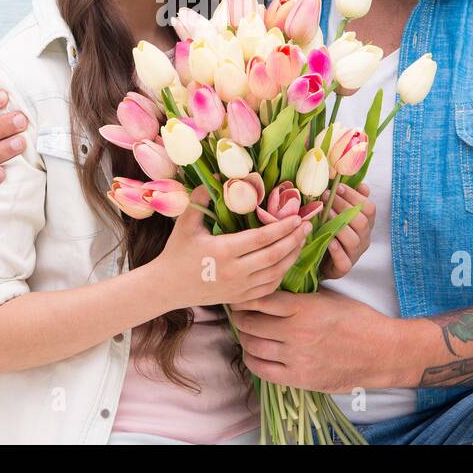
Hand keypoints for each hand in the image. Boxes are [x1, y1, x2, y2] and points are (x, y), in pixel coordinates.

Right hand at [150, 209, 309, 310]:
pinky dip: (281, 274)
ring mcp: (239, 288)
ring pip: (275, 273)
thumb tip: (219, 175)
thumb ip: (202, 197)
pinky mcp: (240, 298)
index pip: (261, 238)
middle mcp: (234, 272)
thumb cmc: (176, 251)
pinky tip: (287, 261)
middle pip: (274, 256)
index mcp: (223, 251)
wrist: (165, 288)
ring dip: (292, 256)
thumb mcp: (186, 222)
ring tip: (301, 240)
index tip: (296, 217)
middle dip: (293, 240)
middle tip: (306, 226)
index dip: (282, 227)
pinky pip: (268, 287)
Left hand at [227, 288, 394, 392]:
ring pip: (252, 346)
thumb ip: (298, 296)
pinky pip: (262, 370)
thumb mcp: (327, 298)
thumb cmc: (357, 320)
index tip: (240, 297)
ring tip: (246, 333)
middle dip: (240, 318)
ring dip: (245, 339)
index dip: (244, 298)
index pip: (260, 300)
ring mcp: (296, 357)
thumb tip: (272, 290)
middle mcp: (297, 331)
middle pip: (250, 324)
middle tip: (239, 314)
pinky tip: (254, 353)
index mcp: (304, 307)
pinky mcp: (299, 378)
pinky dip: (252, 360)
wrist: (381, 352)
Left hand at [318, 181, 374, 279]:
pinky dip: (337, 250)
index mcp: (366, 224)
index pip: (369, 208)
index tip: (339, 187)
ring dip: (339, 225)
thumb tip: (362, 185)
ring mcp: (355, 254)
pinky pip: (344, 260)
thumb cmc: (333, 233)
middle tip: (327, 196)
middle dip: (344, 206)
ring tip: (325, 213)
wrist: (323, 261)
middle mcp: (363, 239)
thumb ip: (352, 200)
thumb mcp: (342, 215)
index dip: (355, 196)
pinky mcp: (344, 268)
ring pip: (353, 240)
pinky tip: (328, 240)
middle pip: (362, 222)